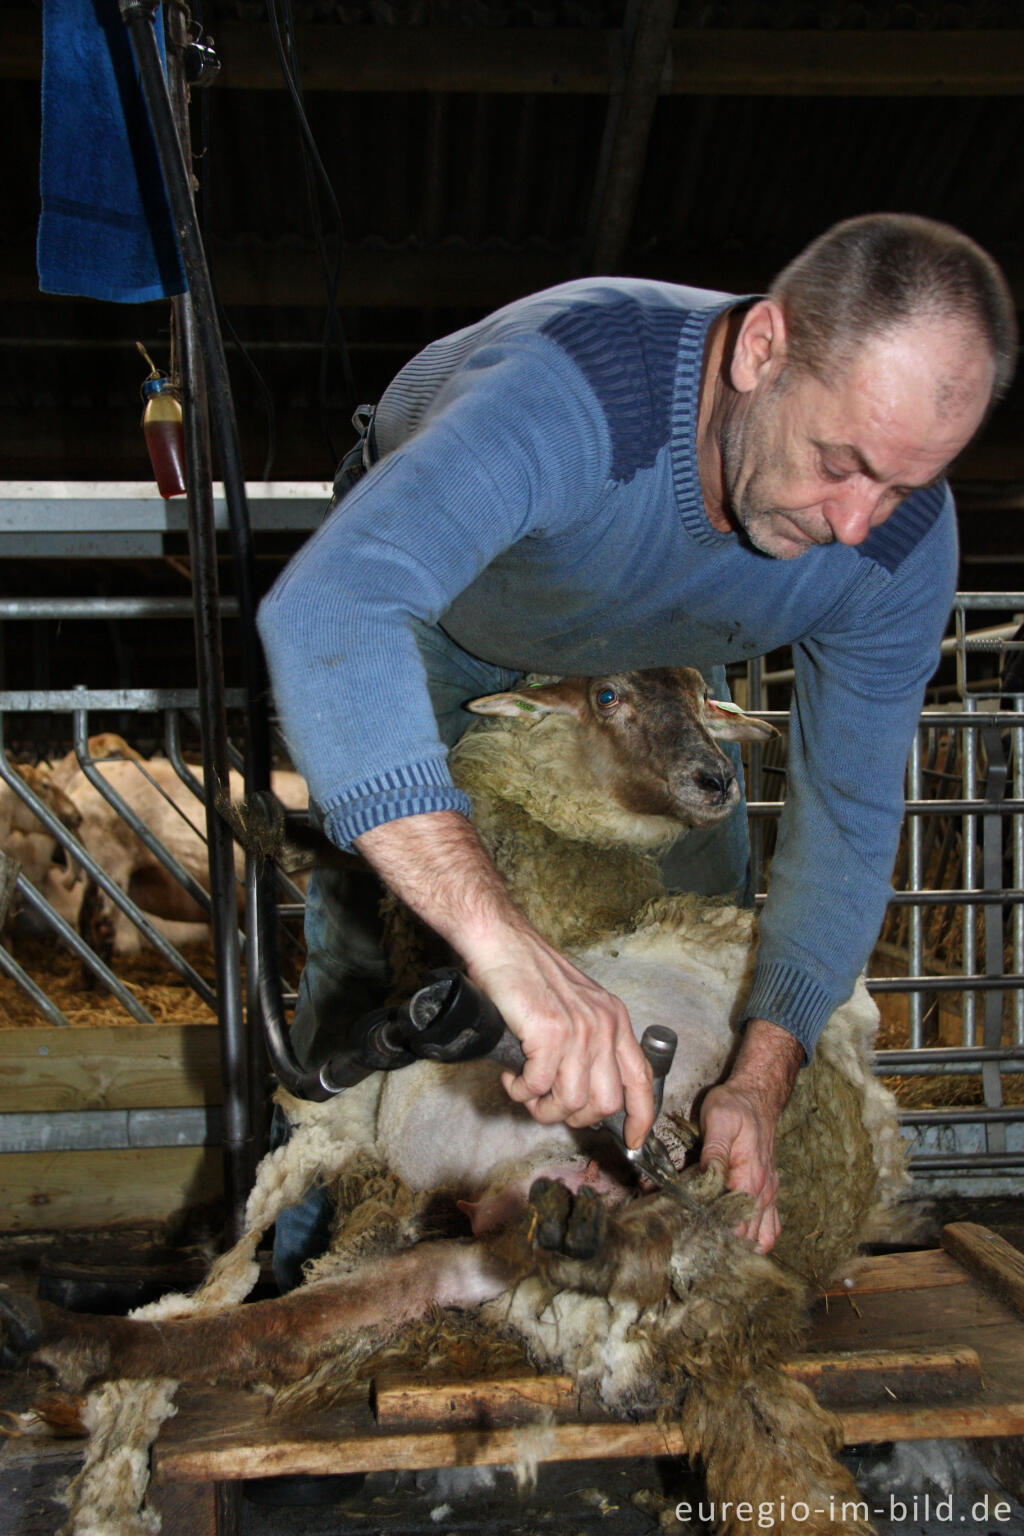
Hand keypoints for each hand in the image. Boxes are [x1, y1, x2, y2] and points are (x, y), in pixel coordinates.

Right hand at [355, 810, 654, 1147]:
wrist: (502, 942)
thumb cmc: (530, 975)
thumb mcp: (577, 1007)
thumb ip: (588, 1044)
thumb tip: (582, 1095)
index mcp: (616, 1020)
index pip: (642, 1081)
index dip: (641, 1118)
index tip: (633, 1140)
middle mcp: (605, 1025)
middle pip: (605, 1104)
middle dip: (573, 1116)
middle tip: (547, 1104)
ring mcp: (580, 1029)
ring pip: (571, 1102)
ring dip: (542, 1106)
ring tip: (526, 1088)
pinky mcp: (550, 1032)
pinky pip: (538, 1087)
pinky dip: (520, 1090)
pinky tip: (513, 1076)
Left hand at [698, 1018, 802, 1252]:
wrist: (758, 1096)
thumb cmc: (736, 1107)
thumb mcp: (718, 1120)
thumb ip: (714, 1152)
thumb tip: (706, 1180)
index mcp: (750, 1178)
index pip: (733, 1224)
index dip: (711, 1233)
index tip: (690, 1234)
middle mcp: (763, 1192)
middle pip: (745, 1237)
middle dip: (721, 1243)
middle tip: (695, 1241)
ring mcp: (769, 1194)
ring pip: (761, 1239)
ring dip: (742, 1246)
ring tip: (716, 1243)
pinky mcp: (769, 1192)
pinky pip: (771, 1228)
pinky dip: (757, 1238)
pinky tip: (738, 1236)